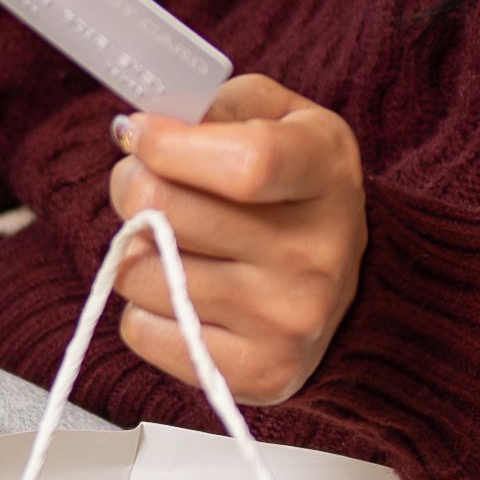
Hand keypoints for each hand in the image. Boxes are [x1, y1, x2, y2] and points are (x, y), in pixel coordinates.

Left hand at [106, 77, 366, 407]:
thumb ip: (216, 105)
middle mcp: (316, 253)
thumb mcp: (279, 117)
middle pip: (168, 211)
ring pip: (140, 274)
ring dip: (139, 251)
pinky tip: (184, 292)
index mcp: (326, 172)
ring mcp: (288, 320)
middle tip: (141, 181)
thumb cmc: (295, 189)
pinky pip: (142, 332)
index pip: (246, 162)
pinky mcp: (258, 374)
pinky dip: (145, 309)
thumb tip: (142, 131)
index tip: (141, 134)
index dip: (171, 145)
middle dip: (131, 185)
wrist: (348, 285)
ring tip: (173, 242)